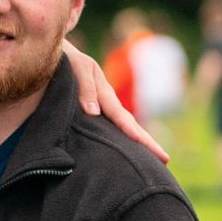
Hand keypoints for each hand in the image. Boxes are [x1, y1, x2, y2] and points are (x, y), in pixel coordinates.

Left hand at [65, 42, 166, 161]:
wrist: (56, 58)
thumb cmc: (68, 62)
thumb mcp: (78, 68)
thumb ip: (86, 89)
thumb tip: (93, 113)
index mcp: (105, 94)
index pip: (121, 117)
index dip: (133, 132)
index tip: (144, 144)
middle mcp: (108, 105)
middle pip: (130, 125)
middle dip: (147, 142)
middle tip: (166, 160)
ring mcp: (103, 110)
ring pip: (124, 128)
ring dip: (139, 144)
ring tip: (154, 162)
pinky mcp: (93, 115)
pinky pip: (110, 129)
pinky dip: (122, 141)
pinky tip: (127, 154)